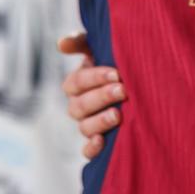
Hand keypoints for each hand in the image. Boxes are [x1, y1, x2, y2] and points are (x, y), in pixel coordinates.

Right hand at [59, 32, 125, 158]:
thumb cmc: (113, 61)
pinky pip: (87, 150)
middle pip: (80, 106)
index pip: (77, 82)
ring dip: (99, 122)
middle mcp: (78, 106)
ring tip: (118, 115)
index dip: (94, 78)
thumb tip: (61, 43)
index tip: (116, 73)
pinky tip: (102, 141)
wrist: (133, 82)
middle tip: (122, 91)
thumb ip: (80, 43)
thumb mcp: (98, 47)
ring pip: (84, 127)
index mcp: (76, 84)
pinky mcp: (96, 141)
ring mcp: (86, 124)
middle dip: (102, 97)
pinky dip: (91, 148)